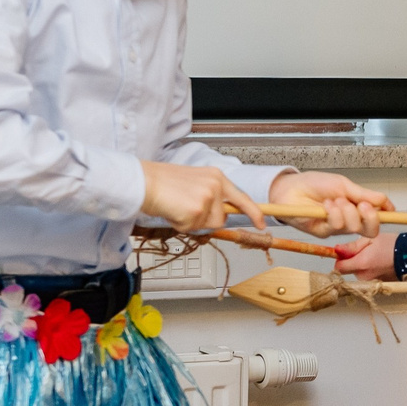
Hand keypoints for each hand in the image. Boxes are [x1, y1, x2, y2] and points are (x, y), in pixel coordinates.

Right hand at [142, 161, 261, 232]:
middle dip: (204, 221)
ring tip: (178, 207)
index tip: (263, 224)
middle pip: (221, 219)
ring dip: (191, 223)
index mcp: (217, 177)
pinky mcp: (196, 210)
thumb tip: (220, 216)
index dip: (254, 213)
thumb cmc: (162, 182)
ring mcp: (207, 198)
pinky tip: (172, 211)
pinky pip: (192, 229)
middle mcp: (216, 185)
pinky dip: (180, 225)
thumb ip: (211, 195)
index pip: (242, 198)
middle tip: (186, 209)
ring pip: (207, 226)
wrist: (143, 181)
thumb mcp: (194, 182)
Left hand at [269, 171, 389, 237]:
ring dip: (347, 211)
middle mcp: (349, 221)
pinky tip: (326, 205)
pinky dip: (334, 213)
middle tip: (363, 205)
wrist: (291, 188)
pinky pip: (337, 227)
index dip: (387, 215)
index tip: (391, 210)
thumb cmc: (315, 184)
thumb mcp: (343, 185)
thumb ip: (364, 194)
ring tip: (335, 200)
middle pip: (371, 230)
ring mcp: (337, 228)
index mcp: (357, 208)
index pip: (377, 217)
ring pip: (354, 227)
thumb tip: (386, 202)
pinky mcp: (324, 233)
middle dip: (370, 218)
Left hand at [337, 234, 397, 281]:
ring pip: (358, 273)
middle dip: (353, 261)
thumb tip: (337, 250)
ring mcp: (372, 281)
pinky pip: (368, 277)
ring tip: (374, 255)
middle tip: (365, 250)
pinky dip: (371, 270)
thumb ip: (352, 246)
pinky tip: (380, 262)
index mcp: (361, 264)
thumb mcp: (370, 239)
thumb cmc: (393, 245)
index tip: (345, 253)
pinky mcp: (378, 284)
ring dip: (362, 265)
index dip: (340, 259)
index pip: (339, 267)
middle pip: (349, 270)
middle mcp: (364, 276)